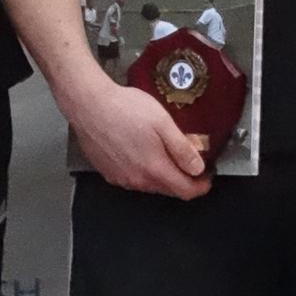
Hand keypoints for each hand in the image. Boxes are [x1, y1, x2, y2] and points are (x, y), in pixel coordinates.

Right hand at [62, 75, 211, 198]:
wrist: (88, 104)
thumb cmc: (124, 109)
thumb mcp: (163, 123)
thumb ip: (182, 149)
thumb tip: (198, 169)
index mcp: (154, 170)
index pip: (185, 191)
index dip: (201, 186)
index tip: (207, 177)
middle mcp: (136, 180)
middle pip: (168, 189)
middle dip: (183, 179)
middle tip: (191, 161)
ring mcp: (120, 178)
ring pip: (149, 184)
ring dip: (162, 174)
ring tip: (166, 152)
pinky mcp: (107, 172)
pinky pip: (132, 178)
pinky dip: (143, 170)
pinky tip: (143, 151)